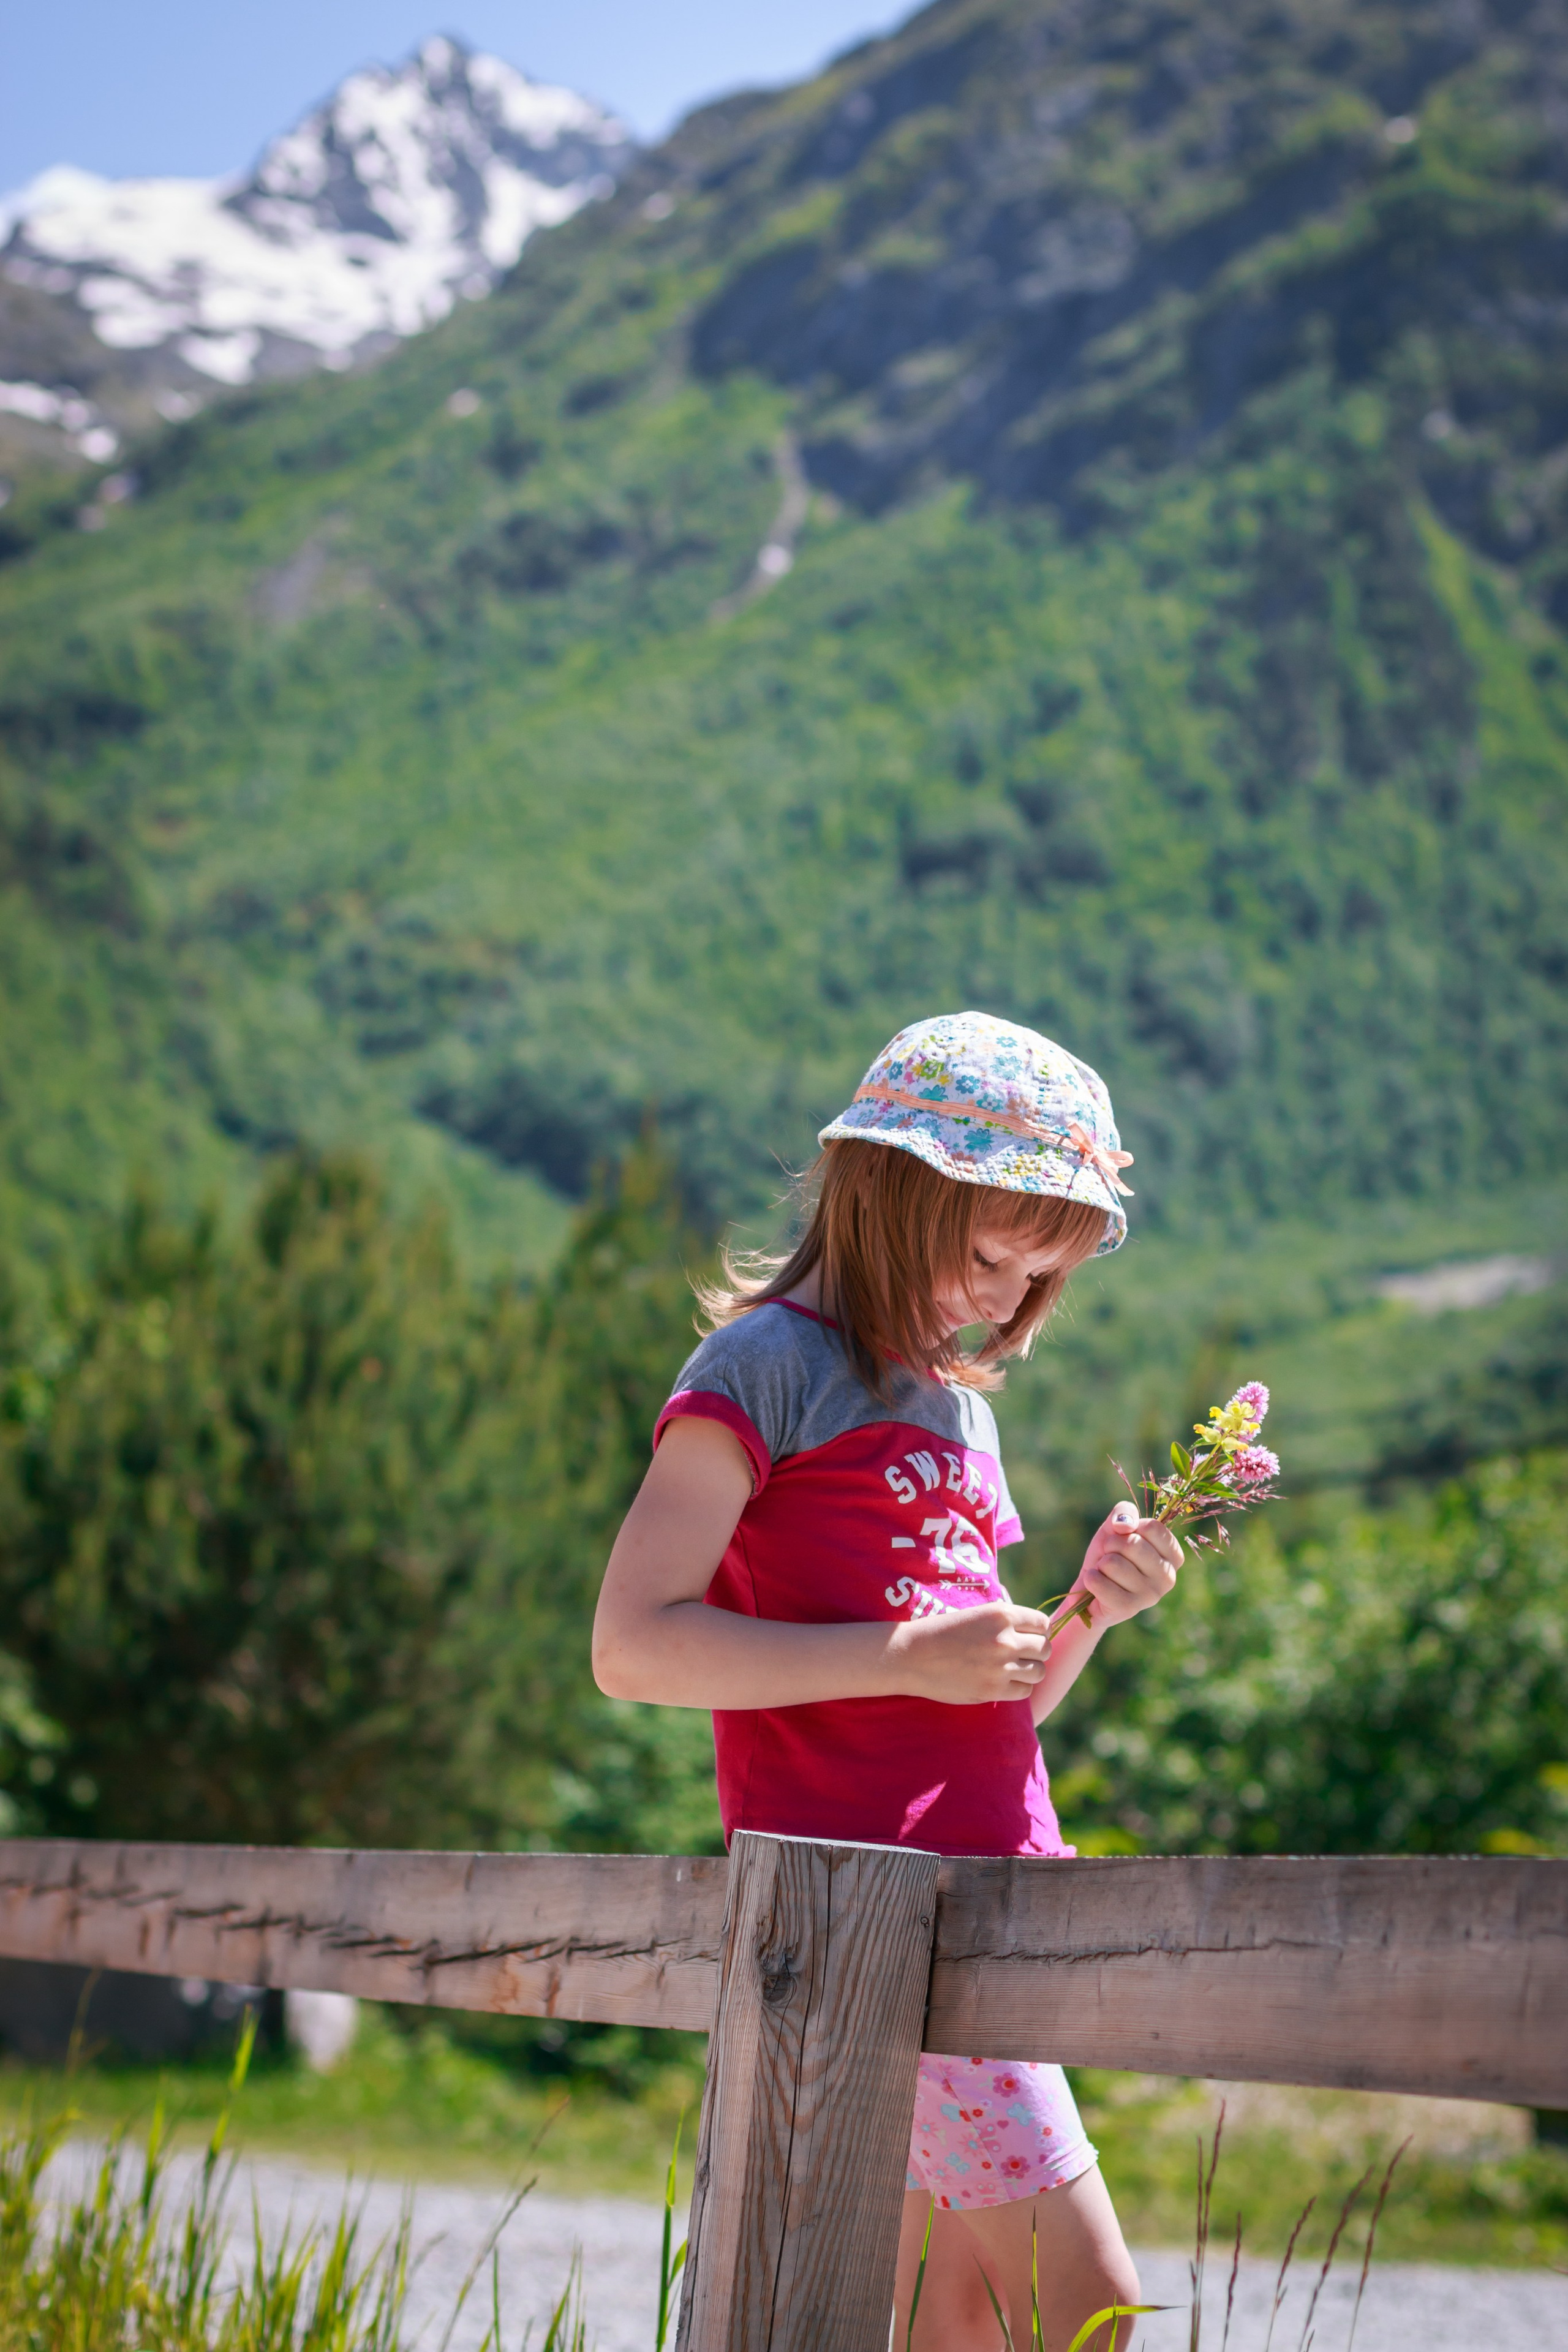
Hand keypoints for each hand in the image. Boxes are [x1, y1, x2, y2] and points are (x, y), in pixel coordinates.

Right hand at [890, 1600, 1052, 1705]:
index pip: (1043, 1623)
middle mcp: (1005, 1639)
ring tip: (1013, 1669)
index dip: (1038, 1631)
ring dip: (1029, 1671)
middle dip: (1036, 1652)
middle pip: (1045, 1648)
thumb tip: (1034, 1632)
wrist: (910, 1656)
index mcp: (1001, 1614)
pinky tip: (1003, 1682)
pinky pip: (1024, 1691)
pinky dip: (1018, 1688)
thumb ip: (1004, 1622)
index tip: (1029, 1637)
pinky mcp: (993, 1690)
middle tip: (1022, 1655)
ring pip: (1039, 1672)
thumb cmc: (940, 1632)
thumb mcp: (976, 1615)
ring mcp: (1000, 1667)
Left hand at [1072, 1502, 1181, 1629]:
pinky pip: (1100, 1582)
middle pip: (1133, 1543)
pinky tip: (1095, 1584)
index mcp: (1173, 1556)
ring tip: (1105, 1572)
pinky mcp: (1129, 1608)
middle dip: (1111, 1545)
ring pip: (1113, 1563)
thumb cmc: (1109, 1554)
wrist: (1090, 1587)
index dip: (1131, 1527)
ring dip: (1101, 1564)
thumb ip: (1125, 1513)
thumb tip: (1125, 1526)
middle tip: (1110, 1556)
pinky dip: (1091, 1578)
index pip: (1153, 1527)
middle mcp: (1168, 1577)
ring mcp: (1151, 1595)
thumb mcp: (1116, 1526)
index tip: (1126, 1537)